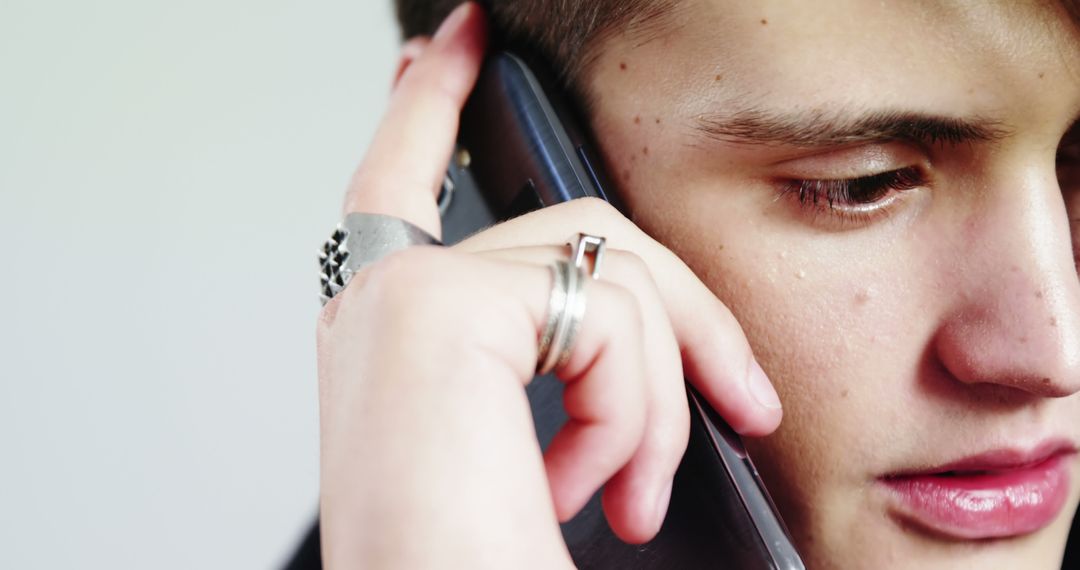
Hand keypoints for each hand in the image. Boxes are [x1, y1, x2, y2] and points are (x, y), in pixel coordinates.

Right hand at [317, 3, 782, 567]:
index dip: (431, 100)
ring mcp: (407, 295)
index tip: (458, 42)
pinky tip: (594, 488)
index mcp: (386, 333)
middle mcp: (378, 300)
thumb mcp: (519, 445)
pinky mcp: (444, 309)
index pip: (401, 175)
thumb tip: (634, 322)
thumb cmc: (465, 559)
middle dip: (685, 313)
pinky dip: (633, 413)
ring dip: (653, 401)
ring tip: (631, 495)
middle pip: (578, 227)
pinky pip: (609, 315)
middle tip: (743, 400)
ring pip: (613, 270)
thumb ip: (548, 356)